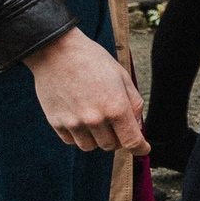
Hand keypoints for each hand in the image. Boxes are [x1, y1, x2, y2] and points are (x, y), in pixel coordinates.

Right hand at [22, 28, 146, 153]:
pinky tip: (79, 118)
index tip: (143, 149)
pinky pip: (72, 140)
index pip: (131, 141)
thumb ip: (133, 103)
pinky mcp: (56, 122)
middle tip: (115, 123)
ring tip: (95, 119)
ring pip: (91, 146)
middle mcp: (95, 119)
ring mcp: (74, 122)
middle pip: (111, 146)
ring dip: (97, 138)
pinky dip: (79, 135)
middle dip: (118, 138)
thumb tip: (136, 125)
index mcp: (115, 107)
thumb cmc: (93, 61)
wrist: (56, 52)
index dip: (140, 148)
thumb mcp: (122, 77)